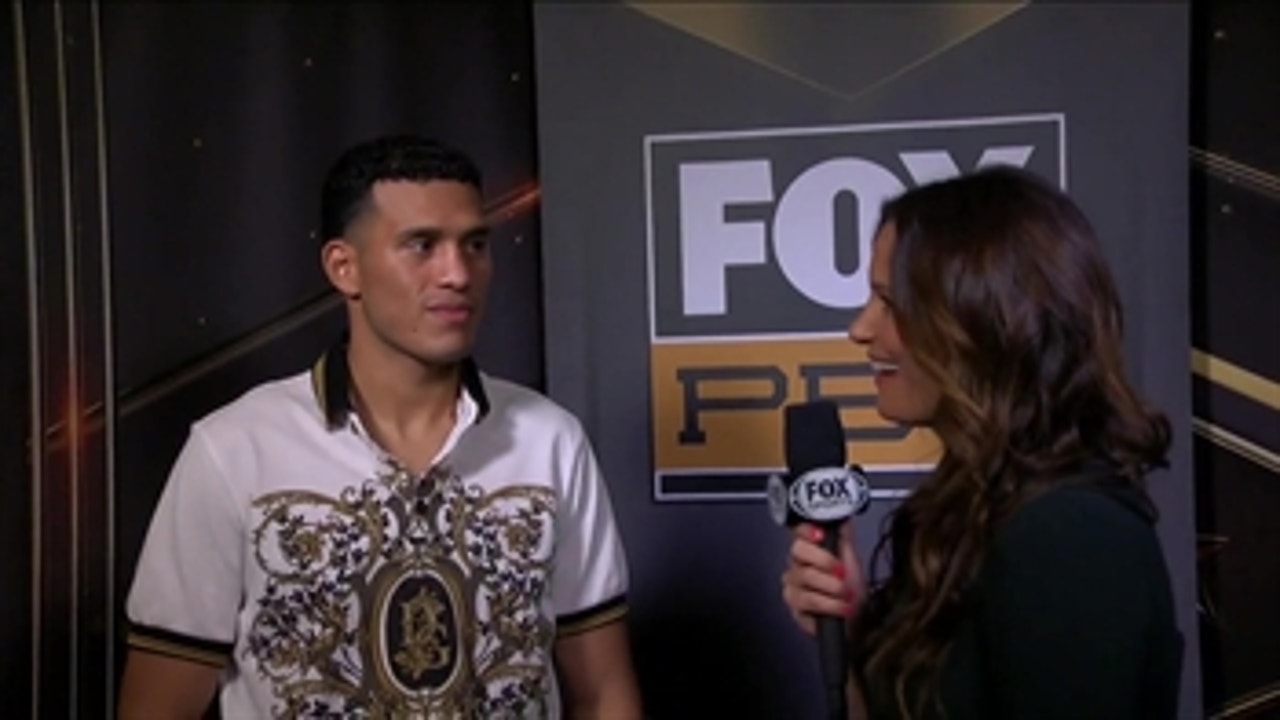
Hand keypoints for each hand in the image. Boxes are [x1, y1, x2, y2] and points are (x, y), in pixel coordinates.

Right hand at [780, 521, 864, 635]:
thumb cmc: (852, 587)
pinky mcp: (795, 608)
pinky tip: (842, 607)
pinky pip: (809, 601)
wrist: (857, 618)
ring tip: (848, 595)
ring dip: (832, 586)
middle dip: (825, 560)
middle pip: (798, 551)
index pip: (798, 531)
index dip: (807, 530)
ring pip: (806, 577)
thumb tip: (842, 512)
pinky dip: (830, 604)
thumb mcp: (851, 557)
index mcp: (808, 549)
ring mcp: (793, 586)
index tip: (821, 535)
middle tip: (842, 572)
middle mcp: (796, 565)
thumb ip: (843, 534)